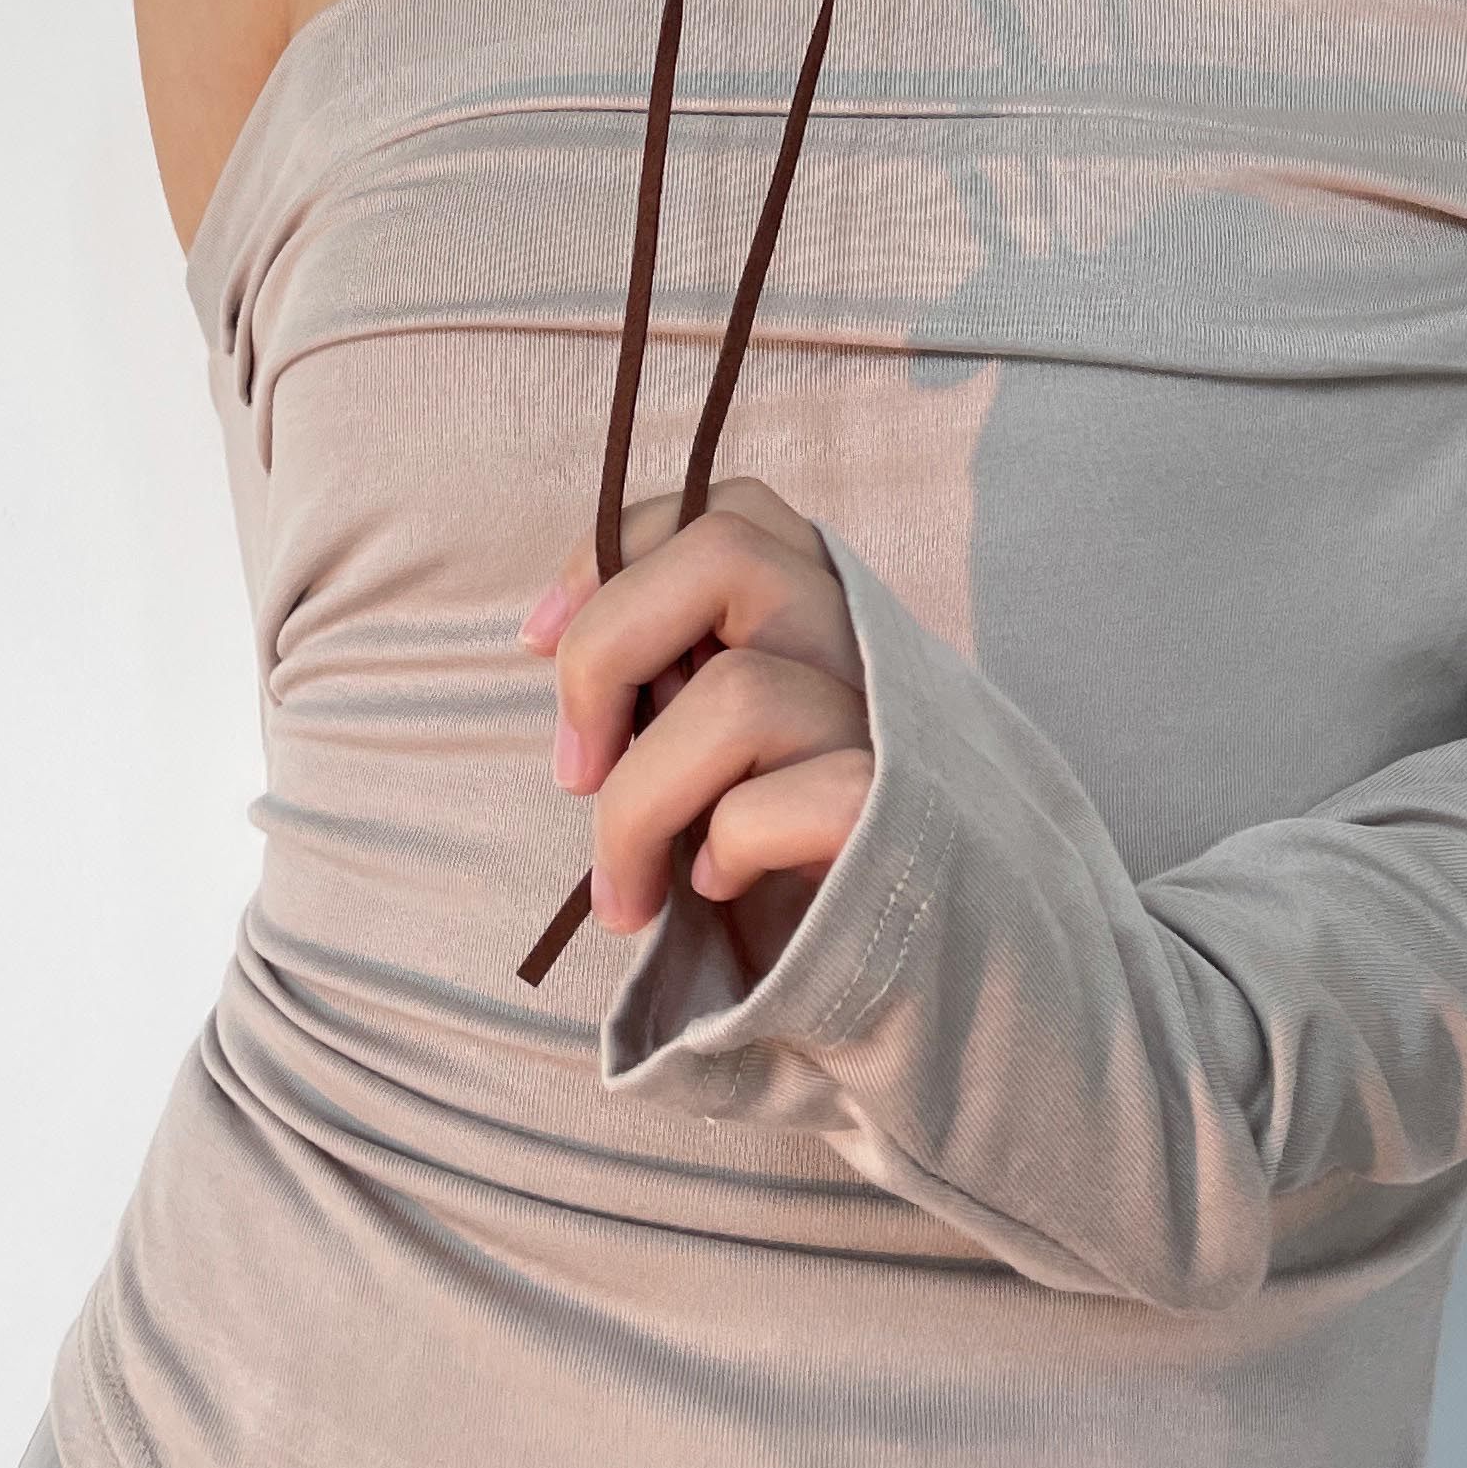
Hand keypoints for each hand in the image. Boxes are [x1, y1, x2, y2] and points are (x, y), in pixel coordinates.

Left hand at [519, 478, 872, 942]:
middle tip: (575, 768)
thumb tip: (562, 641)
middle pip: (725, 552)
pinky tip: (723, 889)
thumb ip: (685, 675)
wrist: (927, 957)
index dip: (615, 553)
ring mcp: (887, 726)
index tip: (539, 639)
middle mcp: (864, 646)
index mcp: (825, 613)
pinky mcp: (891, 815)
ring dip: (637, 804)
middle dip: (607, 649)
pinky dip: (718, 851)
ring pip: (735, 693)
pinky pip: (765, 807)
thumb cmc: (800, 851)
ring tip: (626, 886)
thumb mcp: (738, 745)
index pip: (726, 510)